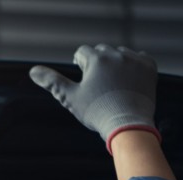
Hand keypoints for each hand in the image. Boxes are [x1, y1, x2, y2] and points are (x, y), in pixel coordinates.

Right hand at [30, 44, 158, 151]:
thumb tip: (33, 71)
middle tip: (97, 83)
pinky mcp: (149, 67)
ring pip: (120, 54)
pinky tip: (128, 80)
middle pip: (102, 51)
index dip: (80, 64)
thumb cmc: (96, 112)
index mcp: (96, 59)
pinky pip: (140, 58)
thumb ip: (52, 82)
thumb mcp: (70, 98)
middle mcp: (116, 54)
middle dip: (97, 63)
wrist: (128, 125)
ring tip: (113, 84)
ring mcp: (134, 59)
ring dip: (115, 63)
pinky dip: (134, 65)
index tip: (82, 75)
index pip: (82, 52)